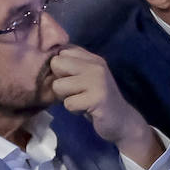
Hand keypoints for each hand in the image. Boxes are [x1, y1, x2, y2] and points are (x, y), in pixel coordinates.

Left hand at [48, 47, 161, 166]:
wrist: (122, 119)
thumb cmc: (98, 99)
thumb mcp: (87, 77)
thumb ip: (72, 67)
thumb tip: (47, 60)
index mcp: (93, 58)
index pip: (63, 50)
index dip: (60, 67)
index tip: (71, 79)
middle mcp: (96, 65)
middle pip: (56, 63)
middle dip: (59, 81)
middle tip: (75, 91)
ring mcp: (97, 81)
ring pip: (58, 85)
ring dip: (66, 98)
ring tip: (81, 100)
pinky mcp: (97, 98)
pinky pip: (68, 103)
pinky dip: (74, 110)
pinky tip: (86, 109)